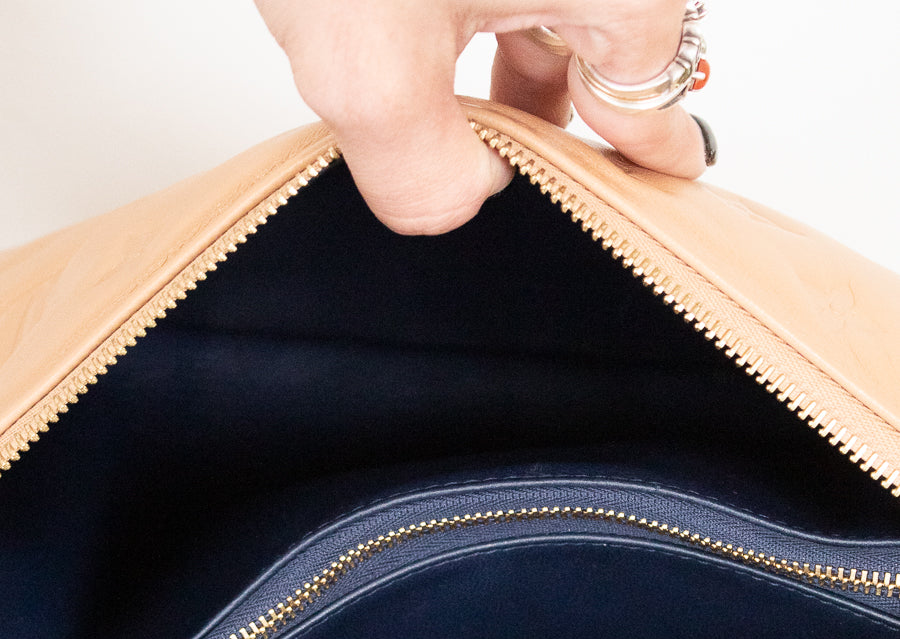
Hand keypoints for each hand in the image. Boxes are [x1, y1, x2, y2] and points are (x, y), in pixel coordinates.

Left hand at [254, 0, 709, 233]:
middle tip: (537, 178)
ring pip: (545, 5)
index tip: (666, 180)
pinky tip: (425, 45)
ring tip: (467, 127)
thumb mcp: (369, 65)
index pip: (648, 96)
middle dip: (557, 118)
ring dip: (505, 69)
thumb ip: (424, 173)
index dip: (649, 152)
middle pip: (597, 50)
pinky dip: (469, 13)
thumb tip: (459, 201)